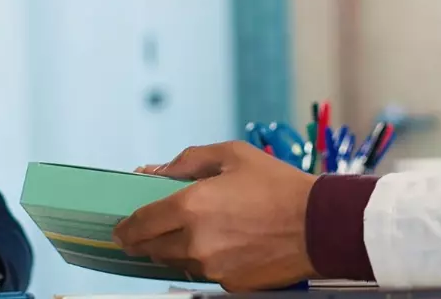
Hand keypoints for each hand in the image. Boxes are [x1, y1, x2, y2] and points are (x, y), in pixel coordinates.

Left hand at [113, 141, 317, 291]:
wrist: (319, 225)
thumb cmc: (279, 186)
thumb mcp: (233, 156)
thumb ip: (188, 161)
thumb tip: (155, 170)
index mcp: (190, 207)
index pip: (139, 224)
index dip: (125, 227)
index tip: (121, 228)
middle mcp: (195, 241)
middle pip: (153, 247)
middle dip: (149, 237)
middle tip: (154, 227)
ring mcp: (212, 267)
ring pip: (177, 262)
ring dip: (178, 248)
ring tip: (201, 230)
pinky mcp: (230, 284)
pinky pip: (205, 273)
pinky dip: (206, 260)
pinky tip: (226, 244)